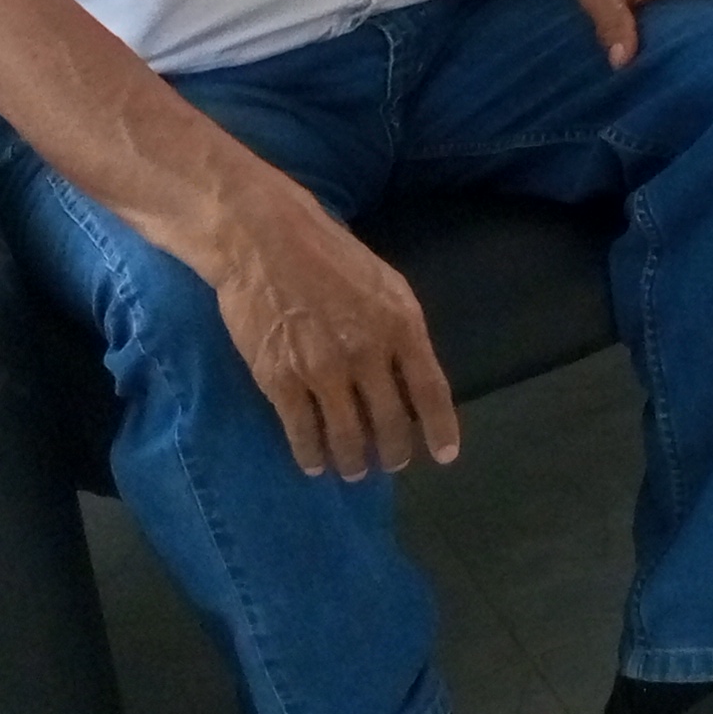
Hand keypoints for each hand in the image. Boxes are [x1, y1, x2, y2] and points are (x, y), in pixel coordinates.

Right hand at [207, 187, 463, 478]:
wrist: (267, 242)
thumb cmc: (332, 258)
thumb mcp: (387, 286)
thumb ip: (402, 332)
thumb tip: (412, 376)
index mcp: (401, 325)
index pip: (431, 390)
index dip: (440, 428)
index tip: (445, 455)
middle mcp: (367, 353)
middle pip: (391, 422)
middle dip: (394, 451)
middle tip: (391, 463)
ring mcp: (323, 370)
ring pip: (347, 436)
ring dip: (354, 461)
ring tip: (354, 470)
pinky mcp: (281, 380)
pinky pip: (302, 432)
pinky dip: (311, 455)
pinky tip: (315, 464)